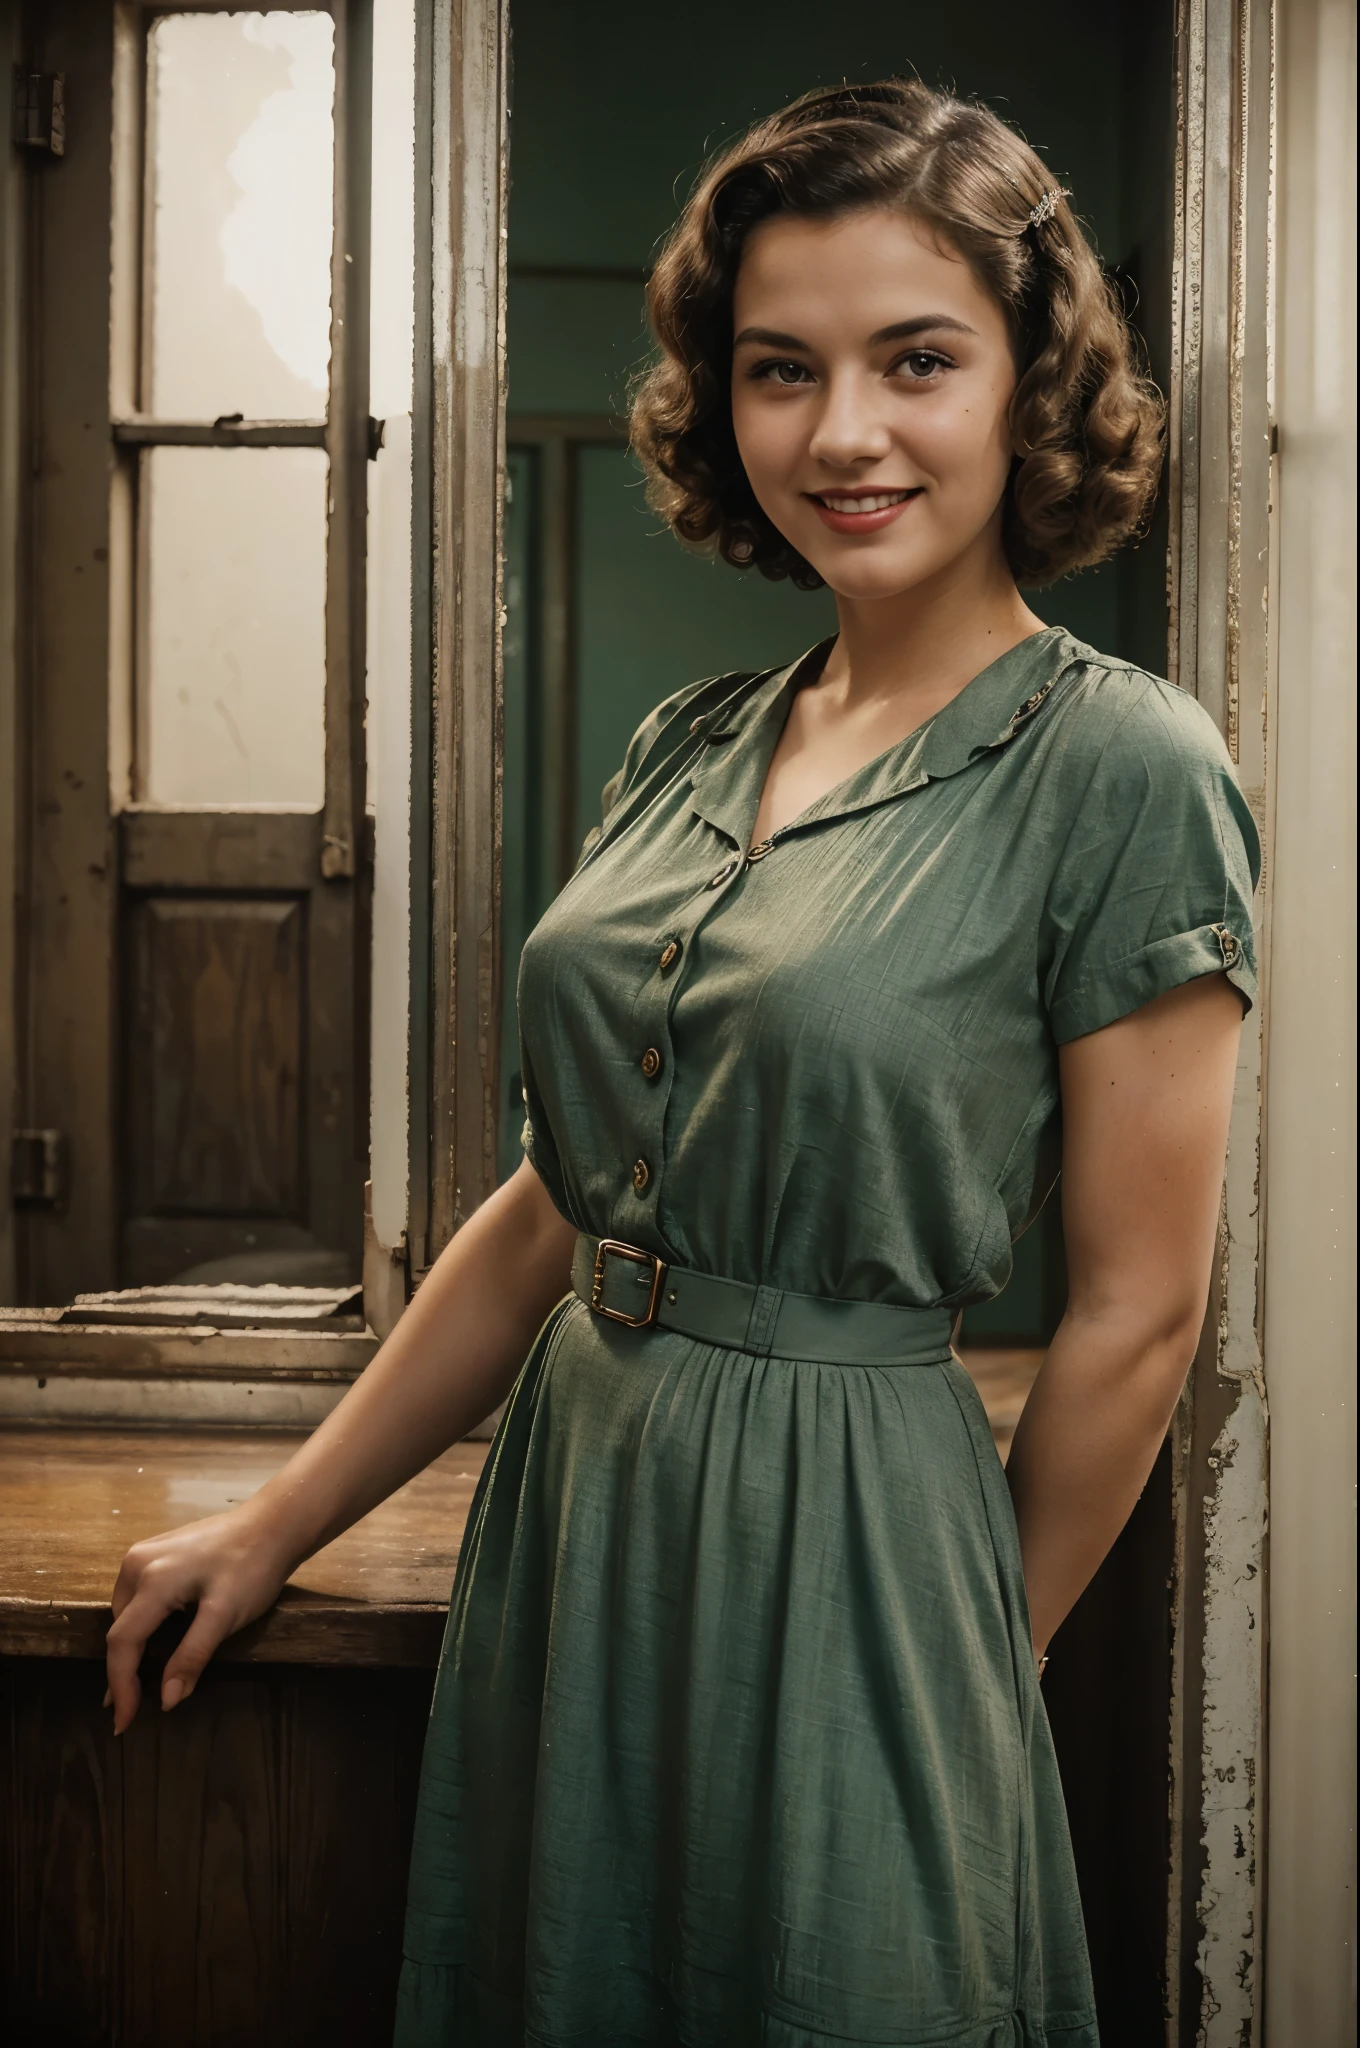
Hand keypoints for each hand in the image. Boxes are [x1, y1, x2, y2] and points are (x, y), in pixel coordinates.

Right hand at [105, 1506, 291, 1733]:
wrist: (273, 1523)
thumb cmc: (253, 1568)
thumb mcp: (225, 1616)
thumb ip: (192, 1657)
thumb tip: (165, 1700)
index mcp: (151, 1580)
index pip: (122, 1643)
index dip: (121, 1687)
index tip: (123, 1723)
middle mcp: (137, 1563)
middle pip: (121, 1628)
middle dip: (124, 1670)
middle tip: (132, 1706)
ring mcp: (144, 1553)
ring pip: (126, 1613)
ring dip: (132, 1646)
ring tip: (140, 1679)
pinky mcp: (156, 1550)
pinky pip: (137, 1596)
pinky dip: (141, 1623)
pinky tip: (155, 1638)